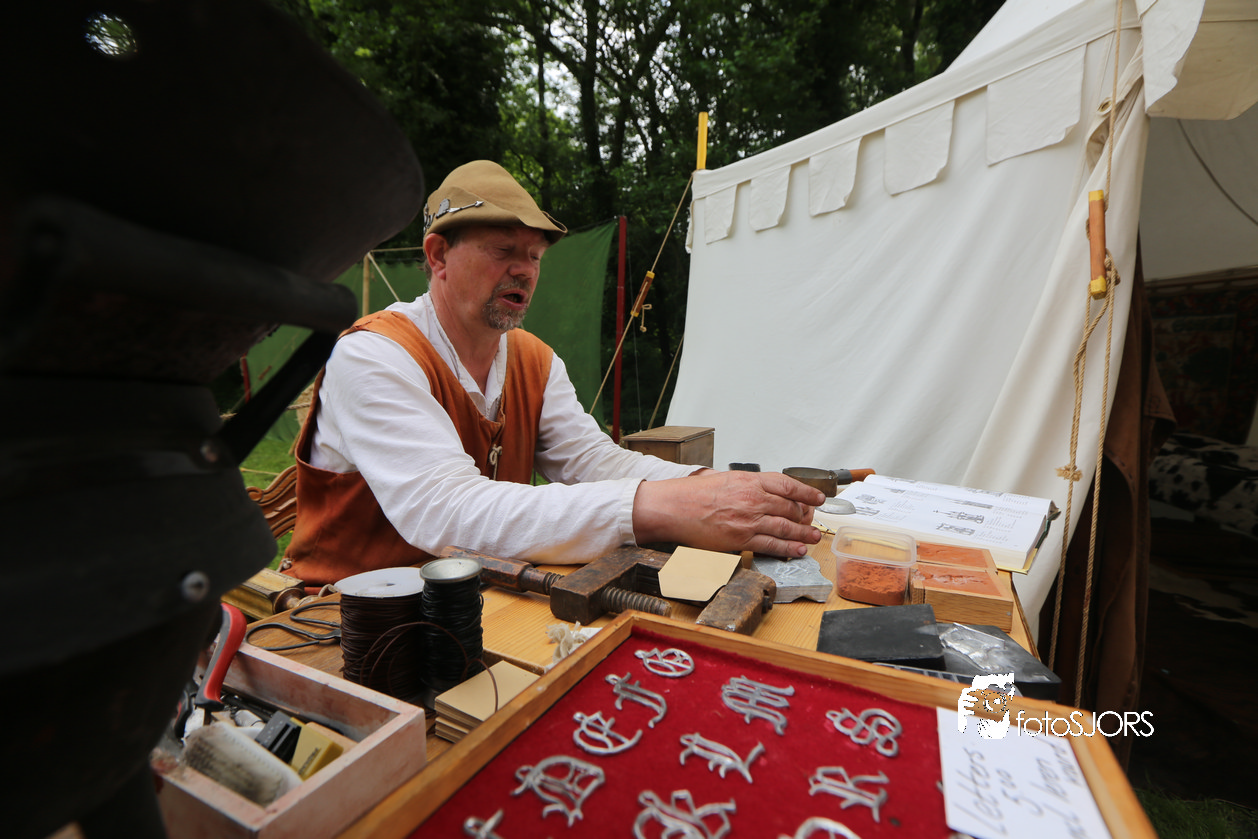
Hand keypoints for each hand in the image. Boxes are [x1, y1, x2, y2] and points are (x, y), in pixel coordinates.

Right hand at [632, 470, 824, 557]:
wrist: (673, 508)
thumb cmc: (692, 494)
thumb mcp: (723, 478)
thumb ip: (744, 484)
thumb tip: (758, 489)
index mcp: (749, 481)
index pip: (787, 485)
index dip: (806, 493)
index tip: (817, 498)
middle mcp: (753, 499)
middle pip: (790, 508)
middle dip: (805, 516)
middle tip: (813, 521)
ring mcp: (749, 520)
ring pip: (785, 527)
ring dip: (803, 534)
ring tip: (812, 537)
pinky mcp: (741, 539)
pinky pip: (771, 545)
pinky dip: (788, 548)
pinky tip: (798, 549)